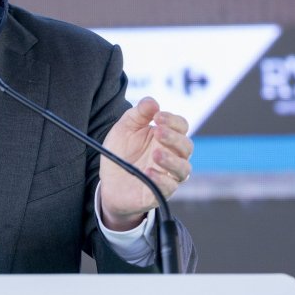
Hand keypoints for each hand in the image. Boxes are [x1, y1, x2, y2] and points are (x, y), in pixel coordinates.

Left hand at [99, 97, 192, 230]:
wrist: (109, 182)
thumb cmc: (121, 152)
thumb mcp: (125, 128)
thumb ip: (138, 114)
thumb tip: (152, 102)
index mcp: (166, 137)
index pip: (181, 126)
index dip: (172, 120)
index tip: (157, 117)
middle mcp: (173, 155)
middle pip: (186, 146)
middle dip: (174, 138)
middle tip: (158, 132)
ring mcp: (169, 175)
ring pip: (184, 168)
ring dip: (171, 160)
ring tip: (156, 154)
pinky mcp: (161, 192)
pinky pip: (169, 187)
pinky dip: (162, 179)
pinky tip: (149, 172)